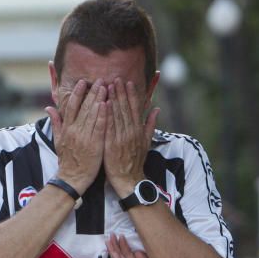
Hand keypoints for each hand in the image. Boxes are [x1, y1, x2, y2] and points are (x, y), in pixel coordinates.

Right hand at [45, 79, 106, 191]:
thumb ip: (55, 122)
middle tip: (100, 80)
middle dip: (93, 92)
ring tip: (106, 87)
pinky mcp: (94, 145)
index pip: (72, 106)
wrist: (72, 179)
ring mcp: (85, 137)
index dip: (77, 93)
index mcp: (67, 128)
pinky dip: (103, 115)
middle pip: (84, 107)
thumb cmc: (67, 160)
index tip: (83, 82)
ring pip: (92, 114)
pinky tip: (107, 105)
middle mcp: (75, 130)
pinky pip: (99, 127)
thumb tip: (48, 108)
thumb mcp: (57, 140)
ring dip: (100, 99)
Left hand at [104, 78, 159, 195]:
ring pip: (117, 115)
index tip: (127, 82)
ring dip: (112, 100)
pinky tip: (102, 104)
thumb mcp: (147, 142)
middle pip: (125, 109)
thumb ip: (150, 124)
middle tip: (116, 78)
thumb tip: (156, 109)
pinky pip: (108, 127)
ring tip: (108, 86)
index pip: (135, 108)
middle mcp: (131, 132)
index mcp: (139, 130)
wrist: (129, 180)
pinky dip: (106, 115)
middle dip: (120, 93)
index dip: (131, 95)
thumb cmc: (136, 161)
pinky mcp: (111, 145)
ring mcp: (121, 138)